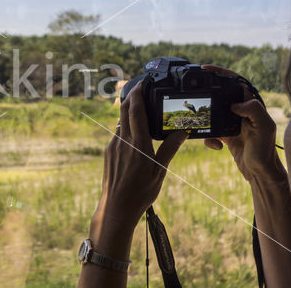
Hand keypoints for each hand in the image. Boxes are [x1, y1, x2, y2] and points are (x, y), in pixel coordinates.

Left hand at [95, 81, 188, 230]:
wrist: (116, 207)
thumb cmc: (141, 192)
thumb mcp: (160, 171)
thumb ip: (170, 148)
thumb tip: (183, 131)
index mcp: (138, 144)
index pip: (136, 111)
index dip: (138, 93)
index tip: (142, 82)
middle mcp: (123, 141)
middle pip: (124, 110)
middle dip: (131, 96)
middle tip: (141, 87)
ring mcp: (113, 146)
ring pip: (120, 121)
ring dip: (128, 111)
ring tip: (140, 108)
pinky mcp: (108, 152)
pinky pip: (117, 133)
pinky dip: (125, 126)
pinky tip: (134, 131)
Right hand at [201, 65, 281, 181]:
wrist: (260, 173)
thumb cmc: (265, 151)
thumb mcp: (264, 128)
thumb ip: (253, 110)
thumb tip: (235, 103)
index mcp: (251, 105)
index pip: (235, 82)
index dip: (221, 73)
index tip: (205, 69)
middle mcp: (242, 111)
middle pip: (220, 96)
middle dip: (208, 97)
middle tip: (195, 97)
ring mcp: (233, 122)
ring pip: (212, 113)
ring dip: (206, 121)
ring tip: (203, 126)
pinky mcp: (225, 134)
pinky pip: (211, 131)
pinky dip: (209, 138)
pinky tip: (217, 146)